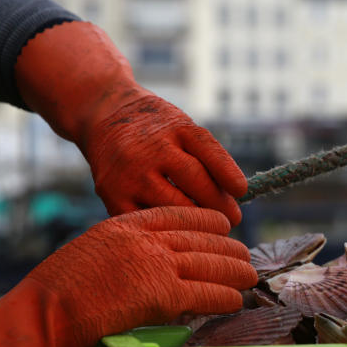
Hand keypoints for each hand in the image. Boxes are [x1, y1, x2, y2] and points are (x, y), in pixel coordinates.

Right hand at [0, 207, 255, 346]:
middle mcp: (144, 239)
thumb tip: (148, 265)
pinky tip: (235, 300)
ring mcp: (155, 265)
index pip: (177, 215)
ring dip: (235, 271)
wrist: (43, 316)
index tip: (223, 225)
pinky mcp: (162, 295)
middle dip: (227, 247)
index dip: (206, 220)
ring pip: (210, 263)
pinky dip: (225, 297)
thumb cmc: (56, 295)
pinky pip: (207, 293)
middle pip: (201, 238)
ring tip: (249, 277)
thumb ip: (123, 252)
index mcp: (124, 224)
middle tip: (244, 255)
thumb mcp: (91, 253)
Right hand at [15, 21, 246, 223]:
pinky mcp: (111, 194)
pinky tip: (180, 233)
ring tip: (212, 231)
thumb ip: (208, 157)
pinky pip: (146, 220)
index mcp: (176, 128)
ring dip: (197, 223)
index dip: (228, 173)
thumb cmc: (157, 129)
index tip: (242, 191)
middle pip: (194, 181)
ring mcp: (129, 172)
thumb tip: (234, 197)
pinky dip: (166, 228)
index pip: (208, 150)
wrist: (104, 114)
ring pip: (172, 206)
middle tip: (233, 220)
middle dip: (218, 205)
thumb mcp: (183, 128)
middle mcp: (150, 148)